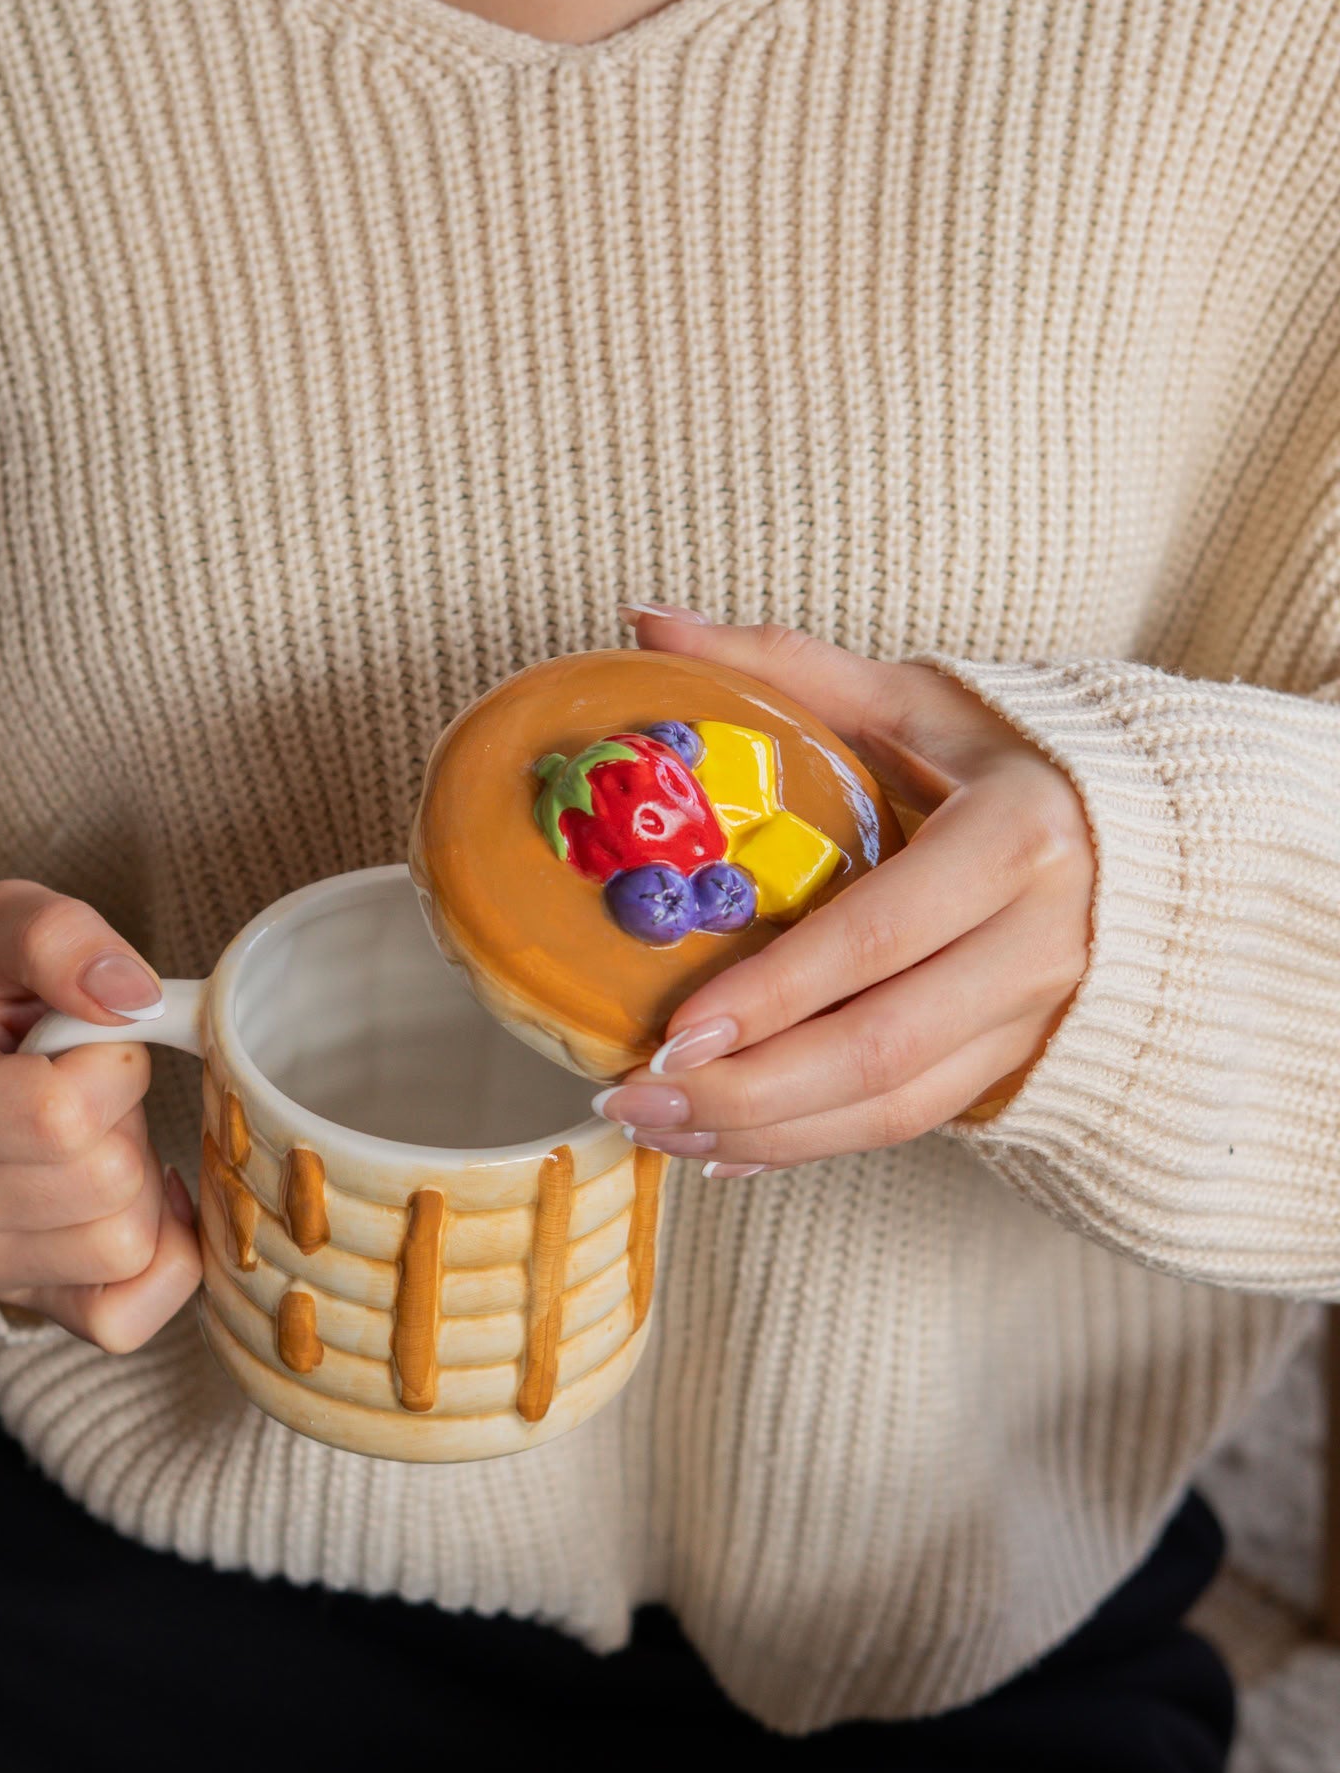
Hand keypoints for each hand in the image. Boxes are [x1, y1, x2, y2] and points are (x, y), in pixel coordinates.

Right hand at [0, 880, 202, 1347]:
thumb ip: (60, 938)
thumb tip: (134, 997)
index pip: (62, 1116)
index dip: (112, 1065)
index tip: (86, 1039)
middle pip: (107, 1185)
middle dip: (126, 1120)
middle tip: (86, 1089)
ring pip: (125, 1247)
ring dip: (139, 1182)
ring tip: (91, 1138)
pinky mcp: (17, 1304)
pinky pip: (128, 1318)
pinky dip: (160, 1256)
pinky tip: (129, 1199)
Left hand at [597, 610, 1095, 1173]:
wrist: (1137, 831)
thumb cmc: (1006, 757)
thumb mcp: (911, 699)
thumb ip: (784, 665)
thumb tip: (647, 621)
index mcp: (1017, 839)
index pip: (881, 936)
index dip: (776, 994)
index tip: (674, 1032)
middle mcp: (1042, 941)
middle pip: (882, 1049)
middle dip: (746, 1091)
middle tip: (635, 1098)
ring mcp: (1037, 1015)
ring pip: (894, 1109)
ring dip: (766, 1135)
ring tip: (658, 1130)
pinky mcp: (1019, 1064)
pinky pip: (908, 1127)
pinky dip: (808, 1146)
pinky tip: (723, 1151)